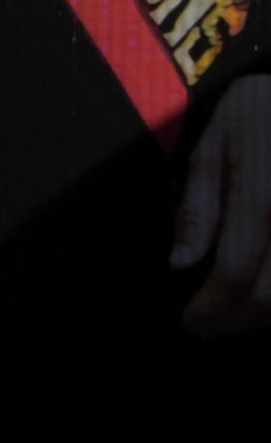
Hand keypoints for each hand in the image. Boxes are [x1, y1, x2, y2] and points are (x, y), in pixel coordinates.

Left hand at [174, 72, 270, 335]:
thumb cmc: (259, 114)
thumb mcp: (212, 144)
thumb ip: (197, 206)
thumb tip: (180, 263)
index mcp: (261, 194)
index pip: (235, 270)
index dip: (212, 307)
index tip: (193, 322)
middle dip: (238, 320)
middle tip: (212, 328)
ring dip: (268, 316)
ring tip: (238, 317)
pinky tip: (269, 295)